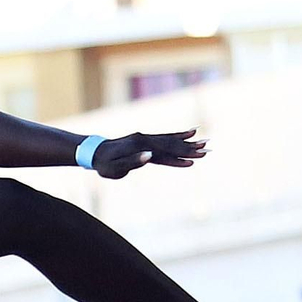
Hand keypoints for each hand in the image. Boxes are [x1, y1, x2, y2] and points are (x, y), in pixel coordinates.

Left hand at [92, 129, 206, 179]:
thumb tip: (150, 156)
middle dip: (189, 147)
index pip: (164, 153)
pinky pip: (164, 137)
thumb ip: (132, 161)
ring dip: (187, 141)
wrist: (94, 152)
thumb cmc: (104, 164)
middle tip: (207, 149)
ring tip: (204, 141)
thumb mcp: (115, 167)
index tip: (195, 159)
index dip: (180, 156)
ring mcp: (145, 138)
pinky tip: (188, 133)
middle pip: (171, 144)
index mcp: (140, 147)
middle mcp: (145, 140)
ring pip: (170, 140)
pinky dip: (177, 136)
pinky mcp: (145, 140)